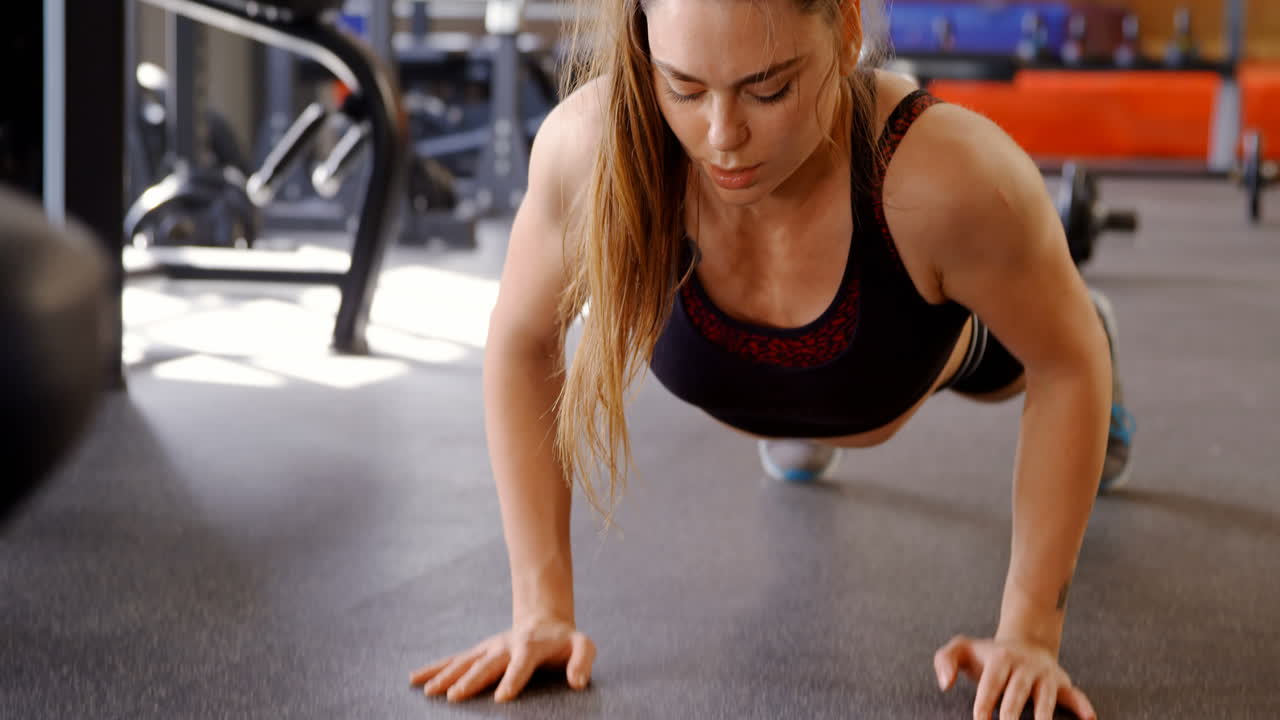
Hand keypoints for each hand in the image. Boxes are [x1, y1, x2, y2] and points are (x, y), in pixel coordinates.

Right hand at [410, 617, 595, 702]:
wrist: (545, 621)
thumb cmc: (565, 641)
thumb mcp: (583, 646)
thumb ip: (583, 661)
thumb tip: (578, 683)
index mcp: (531, 647)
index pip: (521, 664)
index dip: (512, 680)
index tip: (500, 698)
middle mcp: (505, 646)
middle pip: (486, 664)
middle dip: (471, 680)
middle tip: (455, 696)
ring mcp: (489, 648)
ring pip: (465, 661)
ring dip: (446, 675)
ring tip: (429, 692)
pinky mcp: (479, 651)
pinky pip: (454, 660)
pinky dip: (434, 668)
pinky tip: (415, 679)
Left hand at [933, 635, 1096, 719]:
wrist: (1025, 641)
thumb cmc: (988, 654)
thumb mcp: (962, 649)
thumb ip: (944, 660)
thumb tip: (945, 684)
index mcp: (1000, 659)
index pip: (990, 685)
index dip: (984, 706)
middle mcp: (1025, 667)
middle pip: (1017, 696)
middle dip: (1010, 718)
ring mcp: (1045, 676)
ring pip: (1046, 700)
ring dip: (1043, 719)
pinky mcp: (1063, 683)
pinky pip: (1075, 695)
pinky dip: (1083, 706)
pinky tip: (1089, 718)